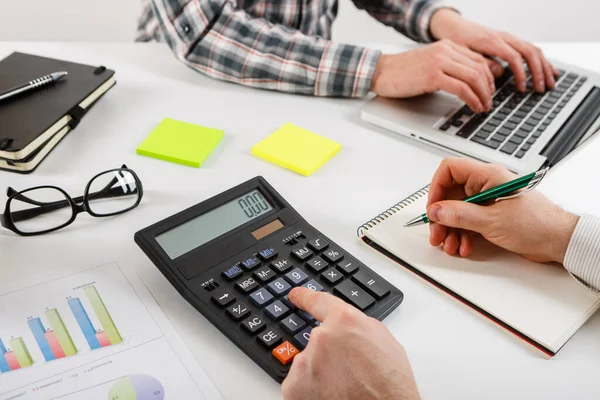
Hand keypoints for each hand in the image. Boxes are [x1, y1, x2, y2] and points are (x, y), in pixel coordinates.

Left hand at [282, 287, 419, 399]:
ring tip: (343, 388)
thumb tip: (348, 329)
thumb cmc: (390, 386)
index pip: (318, 301)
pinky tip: (331, 395)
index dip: (305, 297)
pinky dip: (311, 390)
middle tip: (349, 372)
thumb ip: (360, 327)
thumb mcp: (385, 342)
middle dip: (330, 354)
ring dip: (320, 373)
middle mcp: (322, 338)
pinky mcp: (294, 386)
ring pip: (308, 363)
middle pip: (319, 340)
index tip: (296, 295)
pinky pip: (299, 383)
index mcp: (344, 321)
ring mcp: (306, 362)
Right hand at [371, 39, 494, 112]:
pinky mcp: (433, 76)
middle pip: (479, 68)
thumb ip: (448, 66)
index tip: (489, 90)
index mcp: (446, 46)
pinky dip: (472, 99)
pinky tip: (473, 106)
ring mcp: (439, 62)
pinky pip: (461, 88)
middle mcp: (445, 51)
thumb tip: (468, 81)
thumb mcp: (430, 63)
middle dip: (488, 88)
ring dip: (482, 95)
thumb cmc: (402, 72)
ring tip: (483, 107)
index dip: (488, 77)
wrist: (381, 72)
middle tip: (489, 101)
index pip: (478, 59)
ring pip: (473, 78)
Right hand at [426, 157, 578, 262]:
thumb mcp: (491, 221)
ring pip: (457, 210)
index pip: (450, 170)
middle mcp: (486, 184)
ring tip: (451, 244)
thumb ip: (460, 214)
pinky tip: (464, 245)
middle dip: (442, 216)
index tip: (434, 208)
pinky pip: (467, 221)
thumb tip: (437, 210)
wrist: (558, 240)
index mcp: (487, 175)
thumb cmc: (537, 224)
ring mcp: (488, 200)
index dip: (437, 187)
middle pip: (450, 194)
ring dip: (451, 229)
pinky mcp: (491, 214)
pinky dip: (462, 233)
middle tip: (437, 233)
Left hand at [430, 8, 557, 92]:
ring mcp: (509, 38)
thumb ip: (481, 63)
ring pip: (533, 49)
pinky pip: (530, 49)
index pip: (514, 57)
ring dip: (544, 67)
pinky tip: (549, 70)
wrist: (454, 27)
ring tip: (551, 83)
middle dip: (538, 72)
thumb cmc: (457, 40)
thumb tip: (499, 74)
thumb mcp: (463, 53)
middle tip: (542, 89)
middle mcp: (504, 37)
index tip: (522, 88)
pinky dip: (541, 60)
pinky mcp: (510, 41)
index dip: (521, 73)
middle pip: (529, 52)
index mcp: (492, 41)